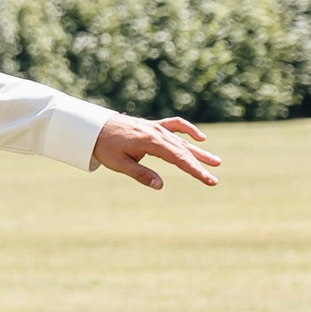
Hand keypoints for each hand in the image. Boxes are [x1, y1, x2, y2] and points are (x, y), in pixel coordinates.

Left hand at [90, 115, 220, 192]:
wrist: (95, 127)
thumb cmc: (105, 147)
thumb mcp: (120, 164)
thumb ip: (141, 174)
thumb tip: (160, 185)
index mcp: (150, 142)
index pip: (178, 158)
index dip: (194, 170)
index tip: (208, 179)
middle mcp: (157, 132)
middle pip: (183, 151)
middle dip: (200, 165)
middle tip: (214, 178)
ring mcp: (157, 128)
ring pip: (182, 141)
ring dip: (199, 151)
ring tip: (216, 161)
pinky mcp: (154, 126)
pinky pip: (175, 126)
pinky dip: (188, 130)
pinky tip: (199, 138)